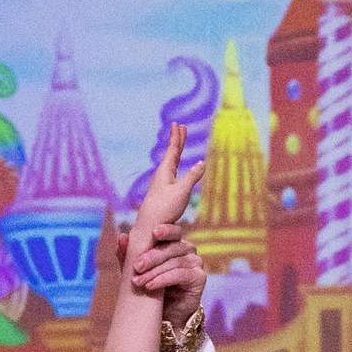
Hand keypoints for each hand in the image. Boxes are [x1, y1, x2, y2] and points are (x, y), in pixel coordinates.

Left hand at [120, 221, 206, 320]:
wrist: (165, 315)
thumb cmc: (151, 288)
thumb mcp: (136, 271)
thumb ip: (129, 254)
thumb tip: (122, 237)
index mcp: (173, 242)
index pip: (172, 231)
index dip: (166, 229)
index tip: (154, 233)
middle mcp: (187, 249)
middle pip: (171, 247)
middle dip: (151, 257)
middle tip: (136, 267)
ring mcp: (195, 262)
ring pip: (174, 262)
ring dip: (154, 272)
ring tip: (138, 282)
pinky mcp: (199, 277)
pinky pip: (180, 275)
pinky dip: (163, 280)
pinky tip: (151, 286)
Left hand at [129, 124, 203, 248]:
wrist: (148, 227)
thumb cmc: (164, 209)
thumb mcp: (182, 192)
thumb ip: (192, 177)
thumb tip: (202, 163)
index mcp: (166, 171)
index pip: (173, 149)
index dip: (177, 137)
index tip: (178, 124)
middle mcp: (162, 175)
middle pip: (171, 153)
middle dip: (177, 140)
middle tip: (180, 127)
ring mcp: (162, 183)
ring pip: (170, 162)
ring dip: (175, 151)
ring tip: (178, 144)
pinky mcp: (163, 192)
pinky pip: (171, 172)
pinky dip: (175, 164)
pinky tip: (175, 168)